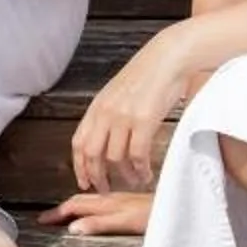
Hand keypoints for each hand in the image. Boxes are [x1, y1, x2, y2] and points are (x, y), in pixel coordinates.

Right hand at [37, 190, 151, 236]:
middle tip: (46, 218)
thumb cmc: (159, 216)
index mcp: (109, 203)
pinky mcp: (133, 203)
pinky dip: (92, 205)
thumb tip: (73, 228)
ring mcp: (124, 199)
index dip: (58, 213)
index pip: (76, 206)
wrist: (185, 207)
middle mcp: (114, 199)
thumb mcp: (127, 223)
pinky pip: (105, 201)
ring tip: (65, 212)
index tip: (42, 220)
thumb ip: (100, 224)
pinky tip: (97, 209)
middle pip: (82, 200)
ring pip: (93, 199)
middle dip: (62, 208)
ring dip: (76, 205)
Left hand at [70, 28, 195, 194]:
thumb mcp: (119, 92)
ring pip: (115, 159)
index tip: (83, 181)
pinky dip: (141, 169)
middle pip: (92, 155)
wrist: (168, 57)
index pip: (78, 142)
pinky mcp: (144, 120)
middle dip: (97, 177)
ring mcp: (123, 116)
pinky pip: (137, 155)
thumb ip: (108, 113)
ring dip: (124, 176)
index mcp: (97, 106)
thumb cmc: (148, 74)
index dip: (79, 166)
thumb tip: (104, 137)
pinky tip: (146, 173)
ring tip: (133, 181)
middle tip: (105, 189)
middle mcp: (106, 112)